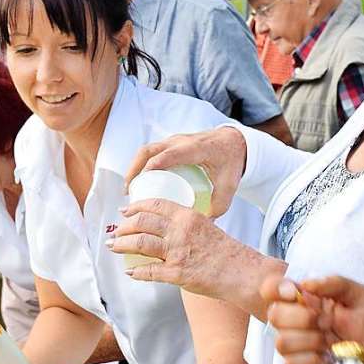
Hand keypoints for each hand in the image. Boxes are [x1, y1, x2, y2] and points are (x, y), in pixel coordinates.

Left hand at [110, 198, 266, 303]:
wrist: (241, 272)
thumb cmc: (226, 252)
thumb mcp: (206, 227)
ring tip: (114, 247)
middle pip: (141, 223)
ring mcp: (176, 253)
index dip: (135, 207)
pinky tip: (130, 271)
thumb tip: (167, 227)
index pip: (155, 205)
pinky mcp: (176, 273)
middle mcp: (180, 231)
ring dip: (122, 246)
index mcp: (188, 216)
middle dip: (123, 227)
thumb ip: (186, 225)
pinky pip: (148, 271)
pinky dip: (136, 271)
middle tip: (116, 232)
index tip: (125, 211)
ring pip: (139, 244)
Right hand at [123, 128, 246, 217]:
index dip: (151, 168)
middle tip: (128, 191)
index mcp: (195, 149)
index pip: (168, 156)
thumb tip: (203, 223)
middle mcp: (181, 141)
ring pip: (147, 149)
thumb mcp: (229, 184)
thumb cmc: (231, 161)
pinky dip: (141, 163)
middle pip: (150, 151)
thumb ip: (220, 204)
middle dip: (134, 169)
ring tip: (129, 188)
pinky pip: (152, 150)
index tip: (138, 184)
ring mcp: (175, 140)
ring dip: (134, 166)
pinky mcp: (172, 142)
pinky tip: (138, 179)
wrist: (235, 141)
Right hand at [261, 275, 363, 363]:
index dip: (275, 288)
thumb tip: (306, 284)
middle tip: (327, 322)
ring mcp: (298, 348)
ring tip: (332, 344)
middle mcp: (298, 322)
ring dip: (311, 341)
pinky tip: (328, 361)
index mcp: (309, 300)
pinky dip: (310, 362)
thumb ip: (336, 284)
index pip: (273, 289)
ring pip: (281, 341)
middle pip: (274, 314)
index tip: (295, 293)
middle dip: (302, 317)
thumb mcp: (363, 297)